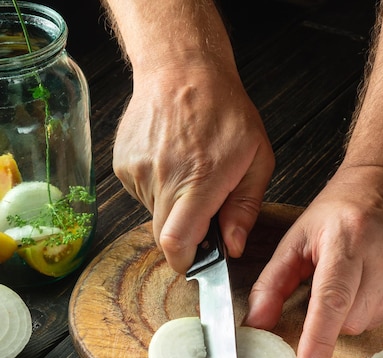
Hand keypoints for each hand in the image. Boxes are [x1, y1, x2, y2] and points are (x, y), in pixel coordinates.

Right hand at [113, 62, 274, 273]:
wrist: (181, 68)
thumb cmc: (224, 110)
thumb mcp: (257, 158)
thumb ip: (245, 208)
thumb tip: (232, 246)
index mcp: (199, 180)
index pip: (176, 241)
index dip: (184, 261)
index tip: (195, 261)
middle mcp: (163, 178)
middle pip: (163, 236)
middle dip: (184, 236)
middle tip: (203, 208)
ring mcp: (138, 171)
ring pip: (154, 214)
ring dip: (173, 207)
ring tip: (189, 172)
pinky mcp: (123, 165)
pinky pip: (143, 194)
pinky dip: (159, 189)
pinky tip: (171, 162)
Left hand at [245, 164, 382, 357]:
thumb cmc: (341, 208)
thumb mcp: (297, 238)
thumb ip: (272, 283)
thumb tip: (257, 323)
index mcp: (347, 240)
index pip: (331, 300)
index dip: (318, 340)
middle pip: (351, 320)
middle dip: (333, 315)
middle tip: (333, 282)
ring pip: (371, 320)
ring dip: (356, 309)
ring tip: (357, 273)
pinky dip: (377, 304)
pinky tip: (376, 276)